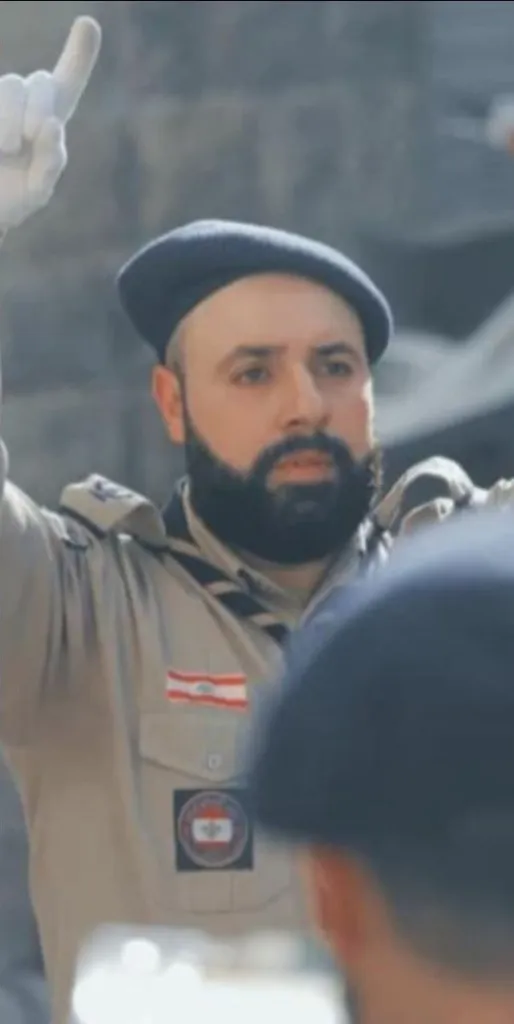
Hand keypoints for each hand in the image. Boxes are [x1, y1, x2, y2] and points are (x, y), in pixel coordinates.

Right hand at [0, 16, 100, 231]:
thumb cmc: (12, 199)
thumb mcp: (37, 189)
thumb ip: (51, 162)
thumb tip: (51, 124)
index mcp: (48, 120)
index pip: (68, 82)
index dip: (80, 54)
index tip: (88, 24)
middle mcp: (24, 103)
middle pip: (40, 82)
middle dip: (38, 110)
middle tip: (24, 142)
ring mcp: (0, 102)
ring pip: (12, 84)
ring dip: (11, 118)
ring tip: (6, 150)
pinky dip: (0, 125)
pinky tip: (0, 148)